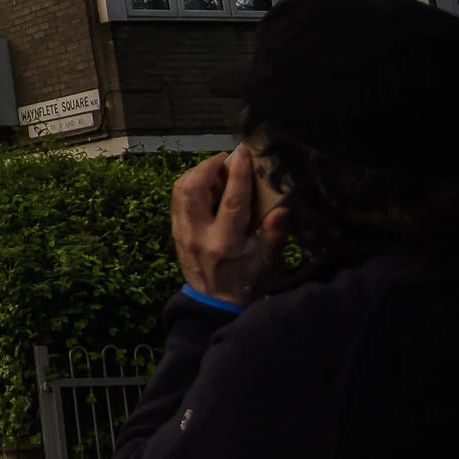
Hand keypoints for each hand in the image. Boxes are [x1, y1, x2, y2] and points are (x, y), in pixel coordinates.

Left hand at [171, 146, 288, 305]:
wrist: (215, 306)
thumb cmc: (248, 284)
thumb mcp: (268, 265)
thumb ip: (274, 237)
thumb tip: (283, 208)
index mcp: (224, 244)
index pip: (231, 201)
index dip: (238, 173)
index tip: (243, 152)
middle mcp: (198, 235)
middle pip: (193, 188)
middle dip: (209, 166)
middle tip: (227, 160)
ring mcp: (182, 233)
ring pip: (179, 190)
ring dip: (197, 173)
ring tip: (217, 169)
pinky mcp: (175, 232)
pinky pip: (176, 199)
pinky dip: (188, 184)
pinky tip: (205, 184)